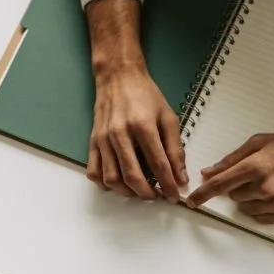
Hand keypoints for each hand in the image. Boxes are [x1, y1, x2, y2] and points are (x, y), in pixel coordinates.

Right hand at [88, 62, 187, 200]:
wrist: (118, 77)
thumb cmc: (145, 95)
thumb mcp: (168, 118)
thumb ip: (175, 149)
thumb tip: (180, 178)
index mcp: (142, 125)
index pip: (158, 165)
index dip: (168, 185)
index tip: (174, 196)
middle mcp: (120, 134)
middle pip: (133, 176)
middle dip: (148, 194)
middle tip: (158, 196)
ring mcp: (103, 139)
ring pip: (112, 179)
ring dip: (127, 192)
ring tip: (140, 191)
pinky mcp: (93, 142)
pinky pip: (94, 172)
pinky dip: (105, 184)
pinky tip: (118, 184)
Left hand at [187, 131, 273, 223]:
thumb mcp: (260, 142)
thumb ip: (232, 159)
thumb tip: (208, 172)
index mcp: (255, 165)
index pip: (220, 185)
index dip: (204, 194)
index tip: (192, 202)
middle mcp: (264, 186)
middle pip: (234, 196)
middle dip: (238, 187)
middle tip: (257, 174)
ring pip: (247, 208)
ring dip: (251, 198)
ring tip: (270, 183)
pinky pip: (262, 218)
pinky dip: (263, 208)